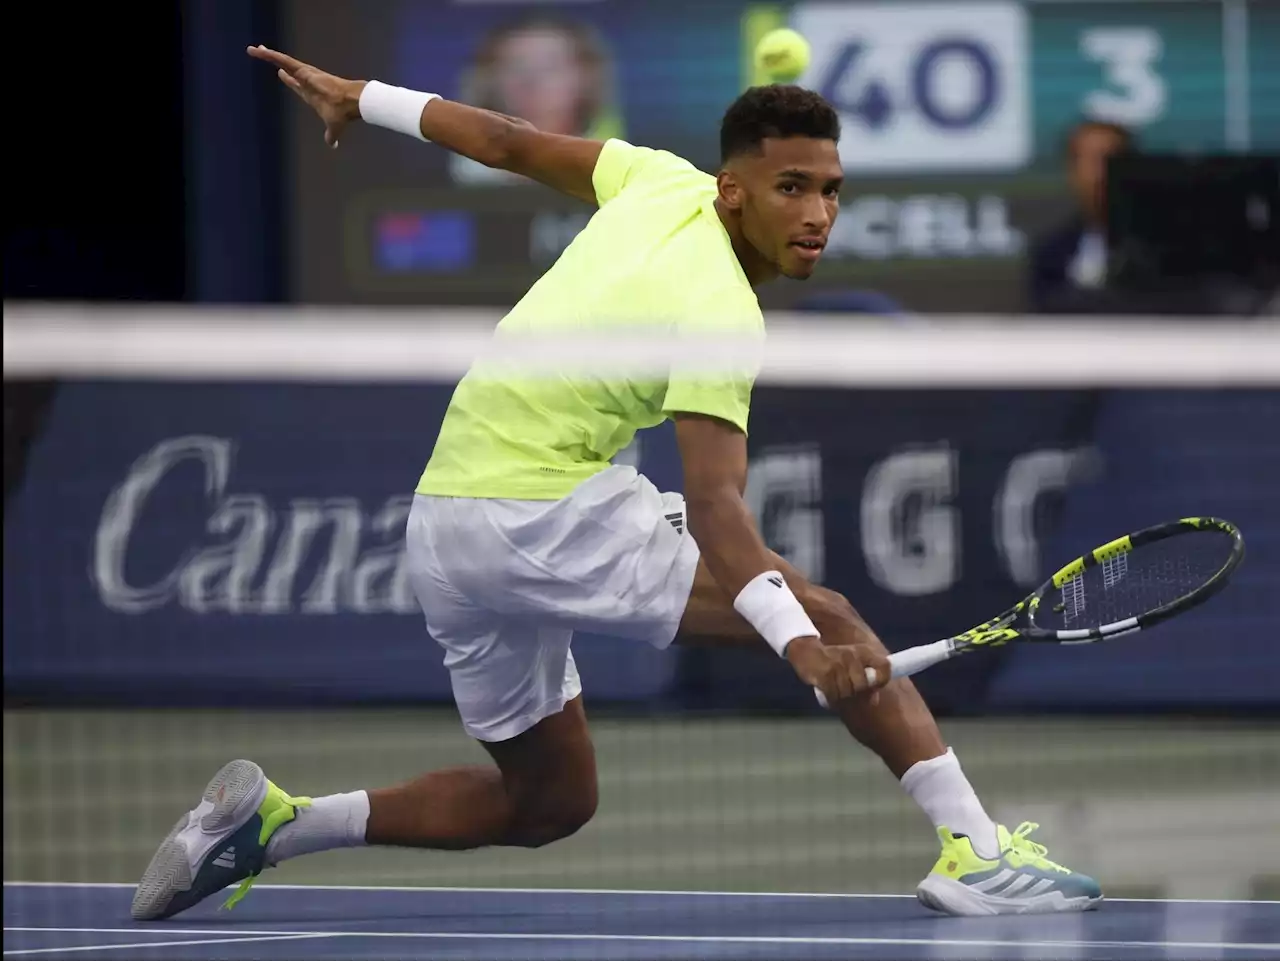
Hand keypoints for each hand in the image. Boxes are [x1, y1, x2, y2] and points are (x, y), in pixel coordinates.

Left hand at [248, 45, 363, 147]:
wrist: (350, 102)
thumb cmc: (342, 113)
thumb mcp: (333, 127)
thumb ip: (331, 136)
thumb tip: (333, 146)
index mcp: (310, 93)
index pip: (295, 83)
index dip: (288, 79)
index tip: (281, 73)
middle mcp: (306, 80)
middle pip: (286, 68)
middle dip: (275, 62)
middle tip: (264, 52)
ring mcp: (303, 73)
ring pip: (281, 61)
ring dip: (267, 54)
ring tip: (253, 49)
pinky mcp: (302, 70)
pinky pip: (282, 59)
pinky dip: (269, 55)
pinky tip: (258, 50)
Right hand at [786, 635, 882, 706]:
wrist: (804, 649)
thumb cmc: (830, 658)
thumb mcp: (850, 663)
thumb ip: (864, 680)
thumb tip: (874, 701)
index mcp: (863, 651)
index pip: (884, 666)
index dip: (882, 680)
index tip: (874, 689)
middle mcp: (853, 656)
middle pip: (863, 685)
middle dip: (855, 693)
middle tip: (846, 692)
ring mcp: (839, 665)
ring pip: (848, 692)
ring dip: (841, 696)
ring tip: (834, 690)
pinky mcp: (826, 674)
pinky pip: (834, 694)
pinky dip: (831, 698)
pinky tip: (827, 692)